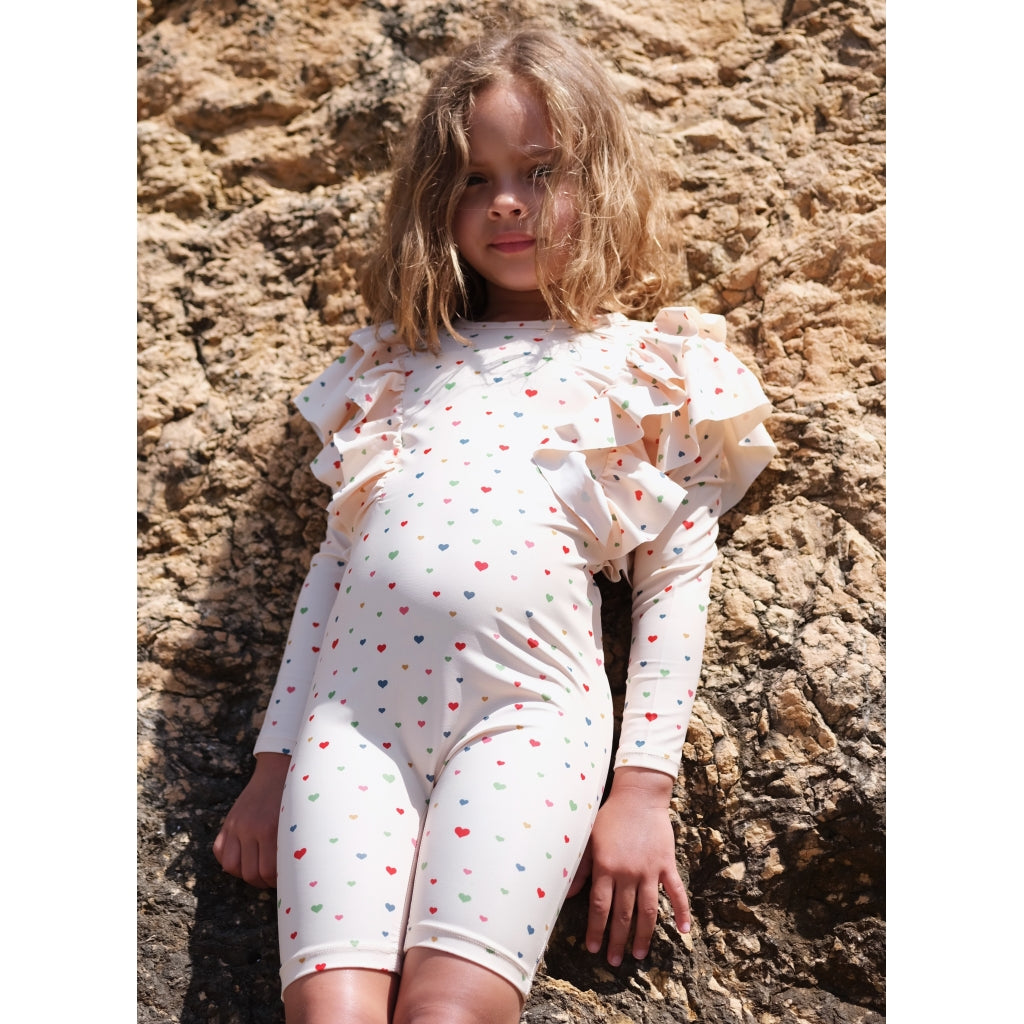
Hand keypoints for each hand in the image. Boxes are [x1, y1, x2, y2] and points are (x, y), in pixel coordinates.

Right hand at [213, 752, 289, 888]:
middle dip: (262, 881)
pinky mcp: (228, 822)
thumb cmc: (293, 798)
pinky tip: (243, 859)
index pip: (268, 871)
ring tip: (258, 871)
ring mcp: (236, 825)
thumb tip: (294, 872)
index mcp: (271, 829)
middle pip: (250, 873)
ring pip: (232, 867)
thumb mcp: (296, 820)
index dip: (276, 882)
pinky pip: (219, 852)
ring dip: (245, 874)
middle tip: (273, 879)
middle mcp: (250, 828)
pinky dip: (229, 861)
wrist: (278, 771)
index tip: (286, 880)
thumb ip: (291, 844)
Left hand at [568, 767, 689, 965]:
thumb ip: (580, 868)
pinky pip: (676, 892)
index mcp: (606, 867)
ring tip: (639, 955)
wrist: (639, 797)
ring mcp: (649, 870)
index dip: (596, 929)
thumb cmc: (610, 816)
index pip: (600, 907)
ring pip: (647, 911)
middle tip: (614, 962)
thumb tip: (568, 894)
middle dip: (617, 940)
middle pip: (622, 914)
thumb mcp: (588, 839)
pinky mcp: (666, 864)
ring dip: (643, 936)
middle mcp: (628, 873)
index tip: (593, 948)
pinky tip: (684, 931)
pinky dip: (681, 911)